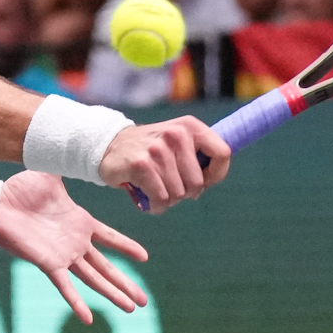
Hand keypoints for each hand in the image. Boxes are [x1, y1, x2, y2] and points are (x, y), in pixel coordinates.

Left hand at [0, 171, 147, 321]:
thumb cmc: (21, 190)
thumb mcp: (51, 175)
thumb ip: (69, 168)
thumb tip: (83, 152)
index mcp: (80, 223)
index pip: (110, 238)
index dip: (126, 247)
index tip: (144, 258)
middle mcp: (75, 243)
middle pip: (107, 268)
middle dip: (126, 284)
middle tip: (144, 301)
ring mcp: (63, 255)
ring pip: (94, 279)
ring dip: (112, 294)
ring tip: (130, 308)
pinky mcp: (49, 263)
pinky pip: (65, 286)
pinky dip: (76, 303)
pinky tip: (88, 319)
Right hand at [98, 115, 228, 211]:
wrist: (109, 145)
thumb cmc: (151, 150)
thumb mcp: (178, 141)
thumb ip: (199, 156)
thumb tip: (215, 177)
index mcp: (190, 126)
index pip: (223, 153)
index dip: (216, 175)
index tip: (203, 181)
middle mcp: (176, 134)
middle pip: (198, 183)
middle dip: (185, 193)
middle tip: (170, 186)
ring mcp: (158, 149)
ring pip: (178, 194)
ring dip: (168, 200)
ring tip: (156, 189)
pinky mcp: (141, 164)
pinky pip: (161, 199)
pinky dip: (156, 206)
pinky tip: (148, 199)